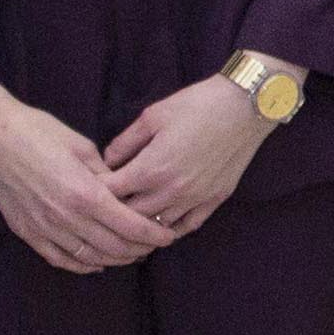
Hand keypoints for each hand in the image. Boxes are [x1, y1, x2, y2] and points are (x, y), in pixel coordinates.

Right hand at [0, 83, 179, 274]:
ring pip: (90, 258)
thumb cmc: (37, 132)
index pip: (130, 226)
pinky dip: (83, 266)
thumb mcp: (82, 146)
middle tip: (154, 245)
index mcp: (85, 194)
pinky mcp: (27, 232)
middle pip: (114, 247)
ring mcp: (45, 229)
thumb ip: (107, 175)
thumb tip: (125, 191)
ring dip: (115, 259)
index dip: (154, 235)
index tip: (168, 235)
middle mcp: (66, 218)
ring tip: (131, 253)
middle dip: (140, 249)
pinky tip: (96, 263)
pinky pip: (60, 259)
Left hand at [99, 71, 275, 239]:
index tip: (88, 187)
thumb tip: (107, 161)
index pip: (110, 193)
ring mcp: (194, 199)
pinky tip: (161, 226)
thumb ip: (125, 142)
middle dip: (113, 212)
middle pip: (130, 215)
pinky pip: (187, 226)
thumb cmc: (197, 105)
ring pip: (157, 226)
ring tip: (128, 222)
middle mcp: (171, 191)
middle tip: (103, 208)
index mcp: (151, 169)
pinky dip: (171, 229)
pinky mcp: (214, 200)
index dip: (95, 190)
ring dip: (141, 225)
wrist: (245, 107)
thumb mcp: (152, 116)